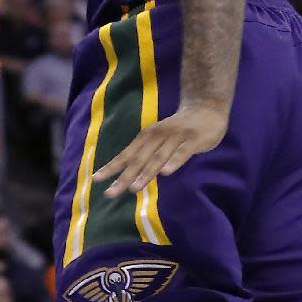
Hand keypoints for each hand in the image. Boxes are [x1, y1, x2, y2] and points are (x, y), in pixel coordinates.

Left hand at [92, 102, 228, 196]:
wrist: (206, 108)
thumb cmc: (178, 129)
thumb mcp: (160, 139)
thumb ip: (148, 155)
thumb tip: (129, 176)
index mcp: (147, 136)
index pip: (126, 154)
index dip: (112, 167)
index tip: (96, 179)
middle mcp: (157, 136)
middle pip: (138, 159)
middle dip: (124, 177)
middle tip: (110, 193)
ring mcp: (175, 137)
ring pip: (158, 157)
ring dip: (145, 172)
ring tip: (134, 187)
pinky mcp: (193, 140)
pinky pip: (182, 153)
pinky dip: (173, 162)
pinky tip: (166, 173)